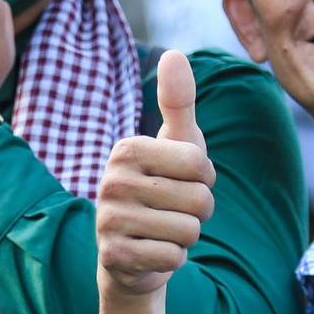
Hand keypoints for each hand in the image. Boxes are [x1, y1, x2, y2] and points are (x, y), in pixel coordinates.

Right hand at [95, 49, 215, 299]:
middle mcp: (111, 181)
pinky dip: (172, 259)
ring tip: (163, 231)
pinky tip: (152, 252)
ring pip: (188, 231)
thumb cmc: (162, 190)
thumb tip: (174, 54)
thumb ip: (179, 101)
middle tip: (173, 211)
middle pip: (199, 200)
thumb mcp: (176, 145)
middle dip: (198, 212)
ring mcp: (108, 220)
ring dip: (186, 237)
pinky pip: (172, 258)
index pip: (200, 164)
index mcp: (127, 149)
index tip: (181, 182)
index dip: (205, 179)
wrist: (132, 255)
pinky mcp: (112, 257)